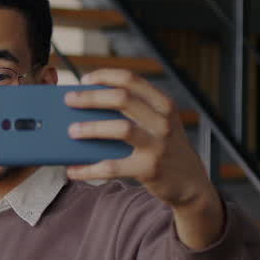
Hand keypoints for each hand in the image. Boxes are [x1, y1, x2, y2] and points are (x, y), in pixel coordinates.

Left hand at [63, 69, 224, 248]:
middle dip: (91, 97)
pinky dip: (88, 169)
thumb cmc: (165, 148)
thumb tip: (88, 106)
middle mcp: (163, 121)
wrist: (190, 183)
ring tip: (71, 130)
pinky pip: (112, 167)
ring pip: (121, 129)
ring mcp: (158, 145)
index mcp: (163, 104)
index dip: (105, 76)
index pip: (131, 79)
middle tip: (69, 100)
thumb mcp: (159, 124)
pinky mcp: (149, 169)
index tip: (84, 79)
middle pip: (123, 98)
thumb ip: (136, 112)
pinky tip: (73, 169)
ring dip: (91, 128)